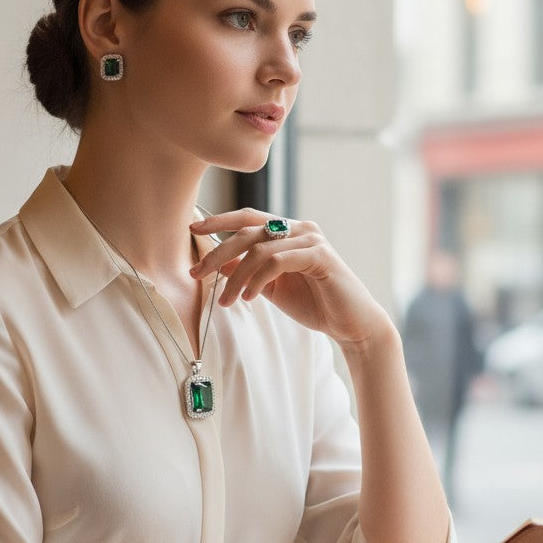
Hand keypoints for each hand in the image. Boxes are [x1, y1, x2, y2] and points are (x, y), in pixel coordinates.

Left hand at [189, 209, 390, 349]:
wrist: (350, 324)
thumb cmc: (314, 304)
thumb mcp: (271, 287)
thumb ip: (249, 271)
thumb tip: (217, 262)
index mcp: (289, 231)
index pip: (248, 218)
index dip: (219, 222)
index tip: (192, 231)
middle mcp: (300, 228)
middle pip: (248, 230)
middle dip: (217, 252)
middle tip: (196, 273)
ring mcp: (311, 240)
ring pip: (259, 248)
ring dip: (236, 276)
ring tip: (226, 301)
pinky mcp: (320, 256)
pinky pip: (277, 261)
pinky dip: (258, 279)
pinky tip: (250, 298)